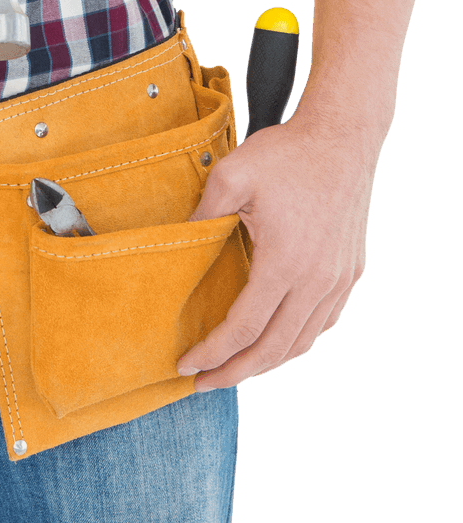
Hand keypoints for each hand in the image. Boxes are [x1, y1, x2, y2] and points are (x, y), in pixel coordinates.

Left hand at [176, 113, 377, 389]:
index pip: (245, 327)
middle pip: (274, 349)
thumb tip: (173, 244)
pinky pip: (322, 323)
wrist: (341, 138)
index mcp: (285, 262)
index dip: (213, 352)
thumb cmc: (285, 154)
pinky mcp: (349, 272)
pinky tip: (272, 342)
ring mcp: (339, 279)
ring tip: (233, 369)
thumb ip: (201, 216)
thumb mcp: (230, 176)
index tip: (185, 365)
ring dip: (266, 363)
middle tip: (202, 384)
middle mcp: (317, 280)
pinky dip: (294, 341)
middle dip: (235, 373)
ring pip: (302, 341)